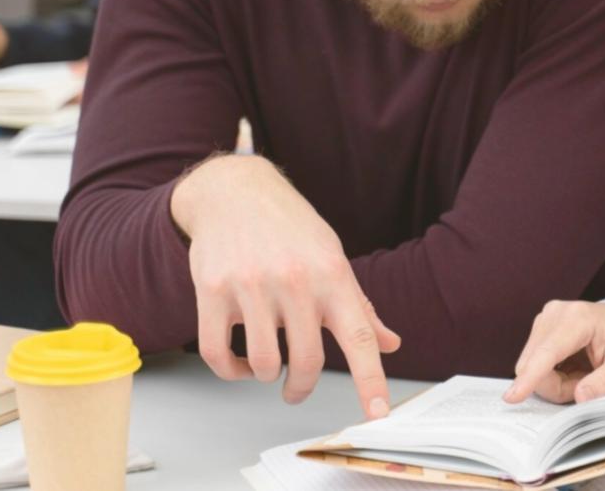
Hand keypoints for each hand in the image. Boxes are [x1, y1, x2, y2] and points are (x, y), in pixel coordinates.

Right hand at [171, 154, 401, 418]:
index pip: (359, 336)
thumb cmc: (290, 227)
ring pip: (263, 364)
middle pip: (307, 361)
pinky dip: (231, 371)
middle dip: (302, 387)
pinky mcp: (213, 290)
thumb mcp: (333, 257)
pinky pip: (218, 354)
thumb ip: (359, 307)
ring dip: (266, 376)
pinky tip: (240, 364)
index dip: (371, 379)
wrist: (235, 191)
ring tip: (267, 365)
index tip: (378, 414)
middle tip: (297, 389)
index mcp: (332, 274)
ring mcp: (252, 285)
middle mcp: (295, 280)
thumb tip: (391, 344)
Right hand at [504, 300, 604, 404]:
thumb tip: (581, 397)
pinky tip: (573, 366)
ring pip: (531, 368)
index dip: (530, 378)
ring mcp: (545, 318)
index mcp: (580, 318)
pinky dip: (553, 375)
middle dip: (558, 386)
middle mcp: (556, 313)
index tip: (512, 397)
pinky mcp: (541, 327)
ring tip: (584, 372)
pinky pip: (533, 366)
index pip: (547, 353)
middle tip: (589, 382)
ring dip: (556, 382)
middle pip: (534, 366)